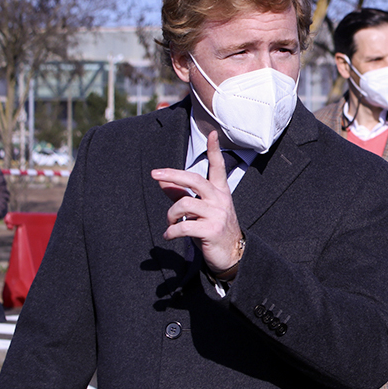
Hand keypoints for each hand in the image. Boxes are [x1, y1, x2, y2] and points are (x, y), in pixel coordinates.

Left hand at [151, 131, 243, 273]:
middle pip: (195, 179)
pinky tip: (169, 235)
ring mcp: (217, 215)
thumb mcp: (199, 209)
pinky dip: (171, 231)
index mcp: (219, 192)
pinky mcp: (211, 230)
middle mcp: (220, 200)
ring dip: (170, 214)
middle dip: (172, 174)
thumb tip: (160, 180)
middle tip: (155, 174)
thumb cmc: (213, 229)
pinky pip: (183, 226)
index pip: (218, 167)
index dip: (214, 150)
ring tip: (170, 223)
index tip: (212, 133)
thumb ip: (180, 194)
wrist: (232, 254)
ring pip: (184, 204)